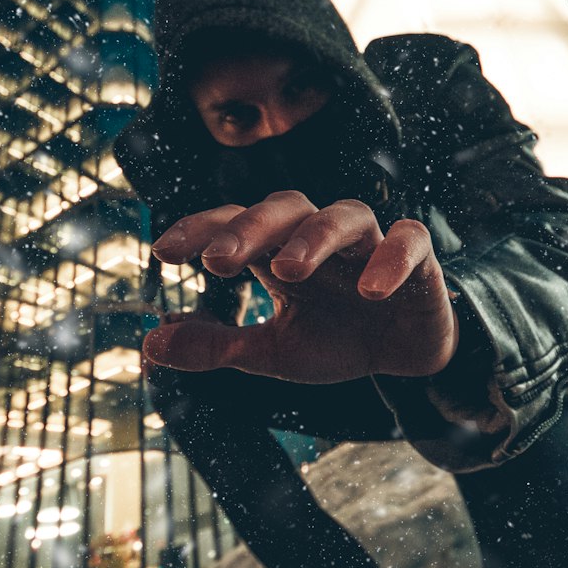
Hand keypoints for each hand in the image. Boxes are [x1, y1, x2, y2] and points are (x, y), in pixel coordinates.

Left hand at [144, 191, 459, 383]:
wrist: (406, 359)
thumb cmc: (337, 341)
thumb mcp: (272, 351)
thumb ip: (218, 346)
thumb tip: (149, 343)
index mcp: (279, 250)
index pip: (234, 225)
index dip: (200, 231)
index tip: (164, 252)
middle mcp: (320, 237)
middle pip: (284, 208)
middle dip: (247, 229)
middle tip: (216, 261)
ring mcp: (369, 244)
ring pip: (342, 216)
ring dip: (312, 238)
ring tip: (287, 270)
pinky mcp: (417, 259)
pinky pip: (408, 240)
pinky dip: (390, 258)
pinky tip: (371, 290)